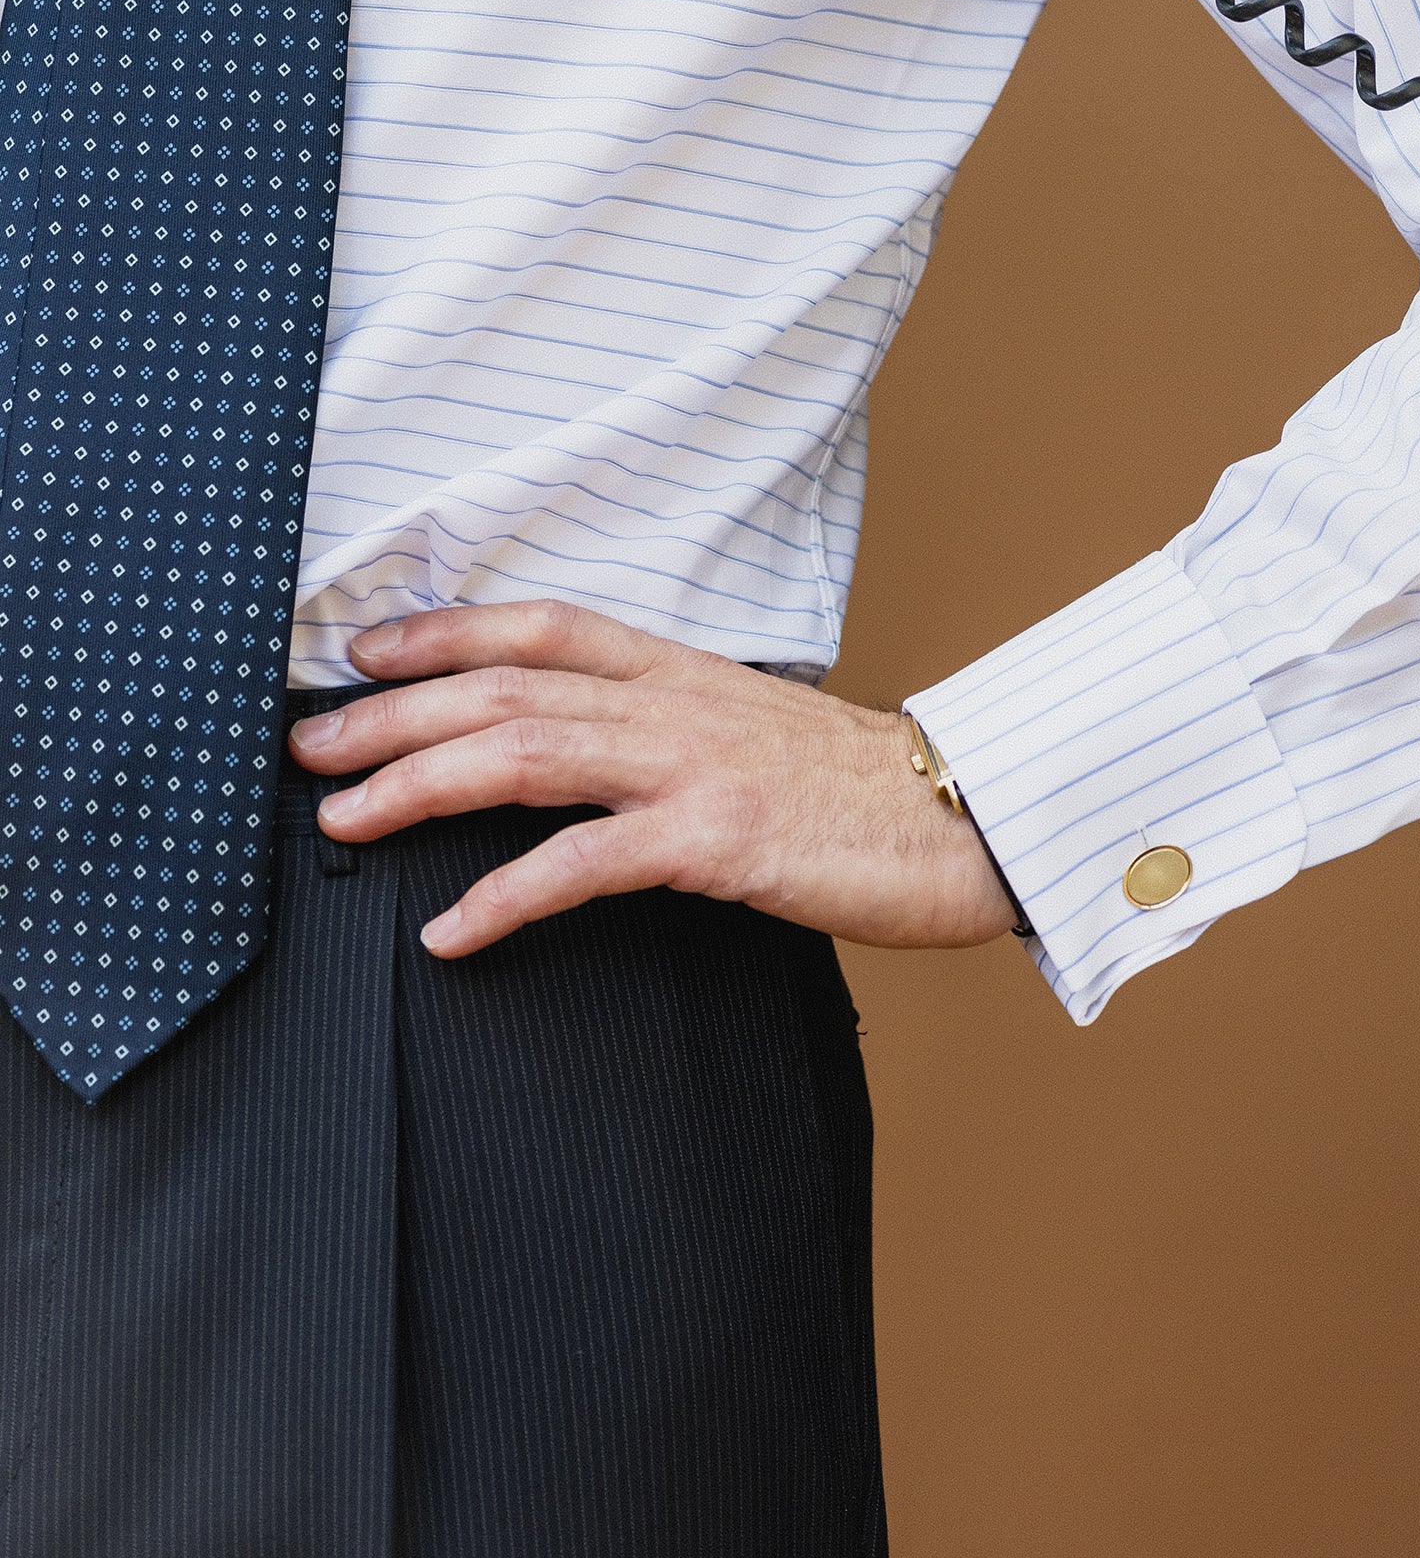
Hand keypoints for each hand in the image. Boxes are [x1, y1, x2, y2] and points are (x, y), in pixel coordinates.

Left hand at [289, 599, 1017, 959]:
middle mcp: (676, 703)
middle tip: (310, 747)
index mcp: (683, 672)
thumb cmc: (866, 793)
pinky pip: (585, 863)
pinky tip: (452, 930)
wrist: (971, 817)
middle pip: (505, 684)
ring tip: (345, 818)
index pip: (544, 626)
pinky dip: (504, 896)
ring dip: (418, 783)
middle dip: (392, 713)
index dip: (445, 630)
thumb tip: (598, 754)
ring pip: (525, 751)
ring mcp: (695, 765)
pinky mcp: (718, 837)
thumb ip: (675, 731)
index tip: (365, 652)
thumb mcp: (757, 733)